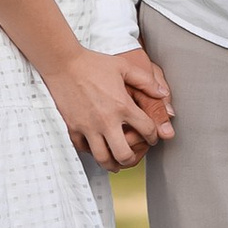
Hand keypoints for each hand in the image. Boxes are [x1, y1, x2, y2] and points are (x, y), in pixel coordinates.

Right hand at [47, 48, 172, 167]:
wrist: (64, 64)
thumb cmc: (93, 64)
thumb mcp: (124, 67)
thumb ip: (146, 81)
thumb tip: (163, 93)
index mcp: (122, 105)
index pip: (146, 130)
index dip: (154, 136)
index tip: (152, 137)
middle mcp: (107, 120)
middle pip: (124, 154)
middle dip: (132, 159)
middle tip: (133, 156)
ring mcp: (89, 126)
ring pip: (103, 158)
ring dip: (112, 164)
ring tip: (116, 163)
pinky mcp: (73, 127)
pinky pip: (83, 149)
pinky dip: (90, 152)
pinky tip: (96, 148)